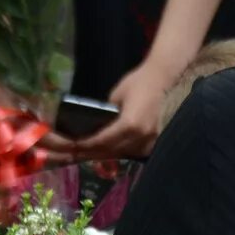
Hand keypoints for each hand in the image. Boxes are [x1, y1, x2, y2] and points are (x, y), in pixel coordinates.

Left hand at [45, 61, 176, 160]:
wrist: (160, 79)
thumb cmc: (136, 82)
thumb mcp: (115, 96)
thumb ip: (106, 114)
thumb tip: (95, 126)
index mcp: (130, 124)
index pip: (103, 140)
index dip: (87, 145)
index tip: (73, 145)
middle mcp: (140, 136)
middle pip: (111, 151)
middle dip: (92, 152)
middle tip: (76, 152)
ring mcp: (148, 140)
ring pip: (122, 154)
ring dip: (104, 154)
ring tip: (88, 153)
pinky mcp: (152, 140)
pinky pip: (132, 151)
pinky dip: (119, 152)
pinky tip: (107, 151)